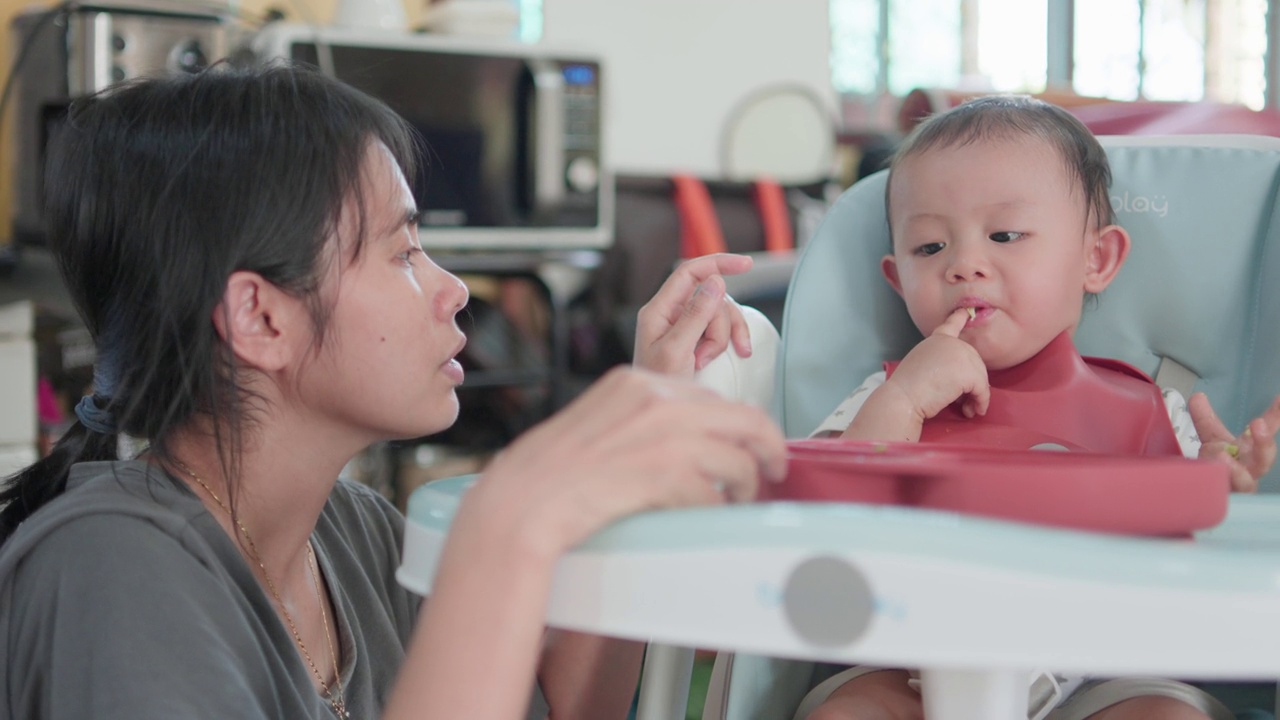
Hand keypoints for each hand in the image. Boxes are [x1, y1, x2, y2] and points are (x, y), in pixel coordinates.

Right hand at [467, 366, 787, 557]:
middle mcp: (655, 398)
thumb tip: (695, 439)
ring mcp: (662, 434)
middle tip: (775, 469)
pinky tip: (708, 517)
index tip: (751, 443)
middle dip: (767, 448)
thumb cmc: (552, 474)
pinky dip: (717, 510)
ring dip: (747, 486)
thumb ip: (644, 419)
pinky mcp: (664, 472)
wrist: (520, 503)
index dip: (739, 425)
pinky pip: (714, 495)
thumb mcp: (601, 422)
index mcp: (637, 381)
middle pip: (741, 419)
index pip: (711, 395)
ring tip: (742, 501)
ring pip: (737, 459)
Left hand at [634, 253, 754, 376]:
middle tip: (707, 352)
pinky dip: (725, 343)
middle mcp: (671, 314)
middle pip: (712, 297)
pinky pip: (720, 330)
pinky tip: (718, 358)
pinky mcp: (695, 339)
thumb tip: (714, 282)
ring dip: (722, 337)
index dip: (717, 263)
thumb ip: (695, 316)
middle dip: (720, 324)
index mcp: (658, 310)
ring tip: (706, 360)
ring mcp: (684, 327)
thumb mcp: (677, 351)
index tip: (745, 264)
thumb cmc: (656, 387)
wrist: (655, 419)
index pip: (689, 272)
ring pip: (720, 315)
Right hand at [883, 308, 990, 421]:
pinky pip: (983, 389)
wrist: (903, 397)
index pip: (952, 324)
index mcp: (936, 340)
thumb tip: (961, 381)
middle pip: (974, 361)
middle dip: (974, 382)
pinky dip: (981, 402)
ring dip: (978, 396)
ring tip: (969, 410)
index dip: (961, 318)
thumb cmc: (907, 389)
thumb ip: (942, 363)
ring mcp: (961, 354)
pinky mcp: (968, 371)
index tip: (968, 311)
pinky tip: (973, 411)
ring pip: (981, 376)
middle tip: (966, 403)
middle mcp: (950, 343)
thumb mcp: (923, 366)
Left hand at [1190, 392, 1279, 492]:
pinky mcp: (1230, 501)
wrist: (1210, 491)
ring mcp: (1243, 487)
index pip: (1267, 429)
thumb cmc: (1219, 462)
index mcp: (1251, 448)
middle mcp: (1252, 468)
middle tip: (1258, 423)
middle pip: (1264, 459)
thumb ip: (1205, 418)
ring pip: (1244, 480)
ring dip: (1235, 469)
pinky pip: (1226, 496)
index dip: (1275, 414)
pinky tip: (1210, 477)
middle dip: (1264, 442)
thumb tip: (1197, 396)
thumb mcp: (1211, 438)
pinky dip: (1218, 486)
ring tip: (1222, 455)